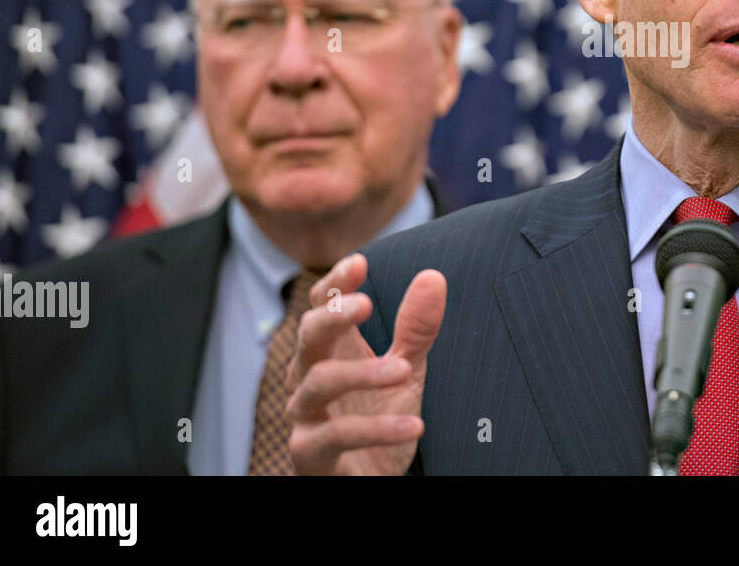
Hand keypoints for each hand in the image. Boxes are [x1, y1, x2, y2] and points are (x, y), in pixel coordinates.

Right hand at [285, 253, 445, 474]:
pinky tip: (415, 425)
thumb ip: (415, 328)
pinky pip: (337, 436)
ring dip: (362, 373)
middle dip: (334, 315)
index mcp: (331, 349)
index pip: (322, 305)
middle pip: (308, 335)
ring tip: (404, 370)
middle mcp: (308, 377)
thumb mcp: (406, 369)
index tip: (359, 262)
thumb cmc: (380, 416)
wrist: (370, 476)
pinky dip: (379, 428)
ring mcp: (305, 415)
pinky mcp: (310, 454)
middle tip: (366, 304)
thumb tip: (433, 277)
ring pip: (318, 382)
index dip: (336, 283)